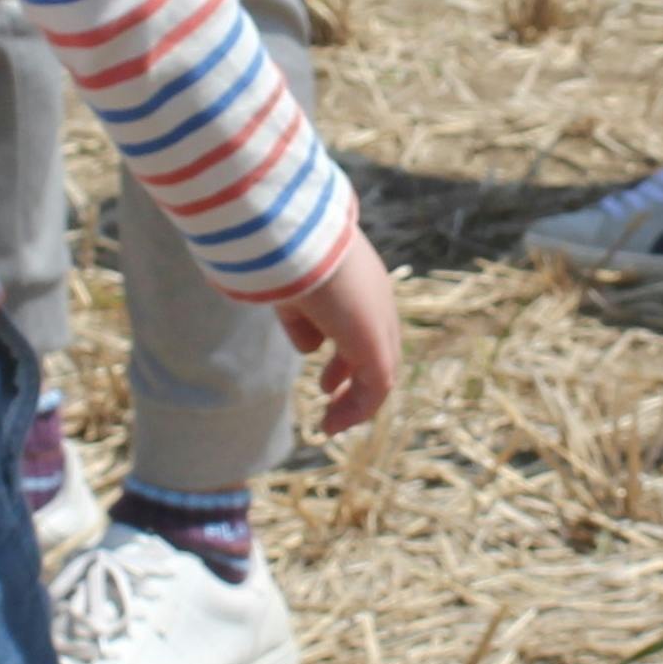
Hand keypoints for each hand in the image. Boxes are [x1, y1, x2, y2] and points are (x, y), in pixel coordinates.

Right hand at [278, 234, 402, 433]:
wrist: (297, 238)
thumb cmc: (283, 254)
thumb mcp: (289, 287)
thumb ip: (301, 317)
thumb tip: (310, 347)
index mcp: (356, 278)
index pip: (361, 319)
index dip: (343, 345)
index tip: (321, 364)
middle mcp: (376, 300)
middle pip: (375, 346)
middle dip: (351, 374)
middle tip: (328, 390)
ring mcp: (379, 321)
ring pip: (378, 370)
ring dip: (355, 399)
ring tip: (332, 421)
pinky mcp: (375, 344)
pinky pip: (376, 386)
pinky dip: (357, 409)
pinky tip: (332, 425)